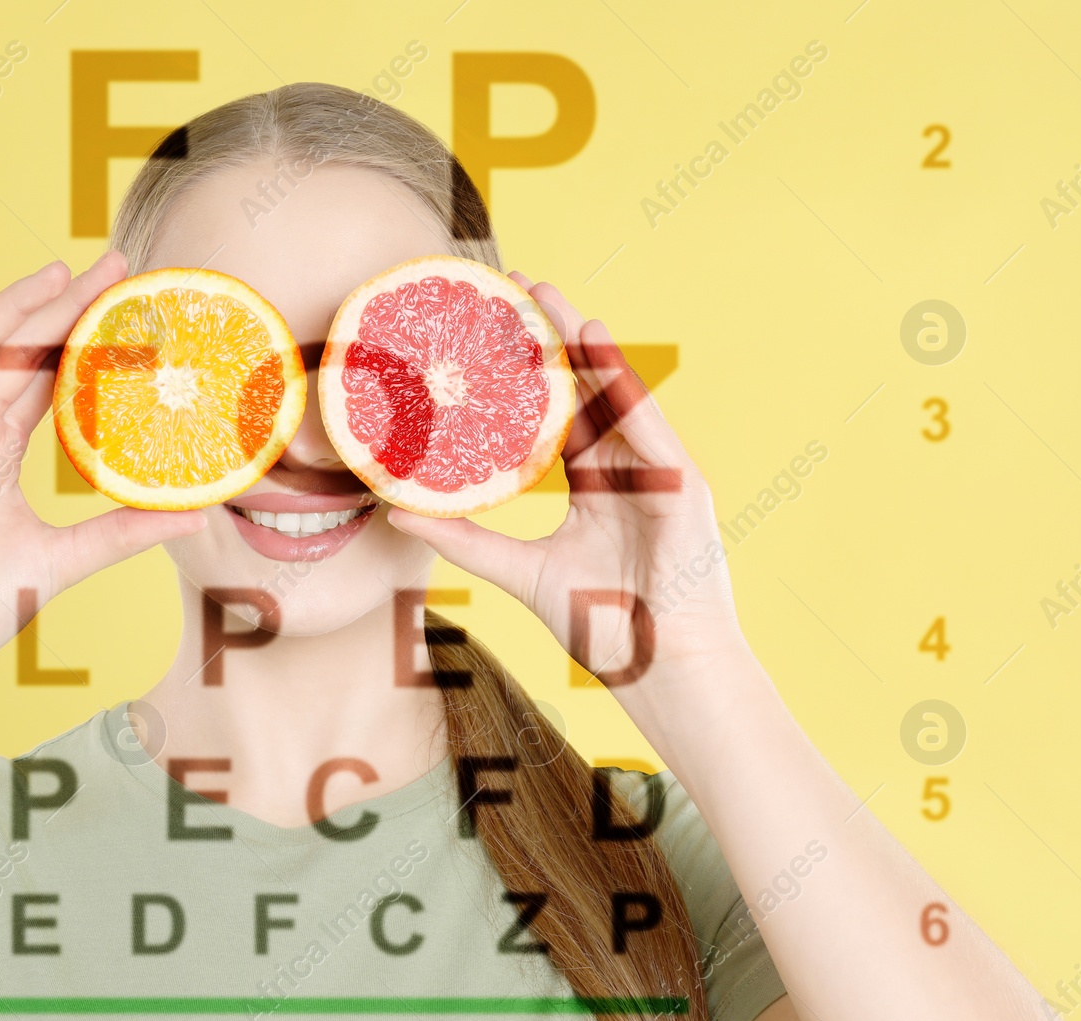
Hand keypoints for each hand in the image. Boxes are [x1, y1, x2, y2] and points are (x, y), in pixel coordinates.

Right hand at [0, 250, 204, 687]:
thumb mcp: (66, 558)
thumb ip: (124, 532)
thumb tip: (197, 516)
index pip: (43, 380)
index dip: (81, 340)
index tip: (128, 304)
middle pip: (18, 355)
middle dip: (62, 307)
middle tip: (114, 266)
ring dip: (18, 308)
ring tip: (63, 269)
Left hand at [387, 273, 745, 706]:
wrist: (663, 672)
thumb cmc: (606, 629)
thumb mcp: (522, 572)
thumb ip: (465, 540)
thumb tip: (396, 514)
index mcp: (596, 490)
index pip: (558, 418)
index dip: (527, 376)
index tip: (489, 332)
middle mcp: (628, 472)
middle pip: (587, 392)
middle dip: (552, 340)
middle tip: (513, 288)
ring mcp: (658, 474)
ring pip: (616, 393)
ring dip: (583, 343)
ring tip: (545, 297)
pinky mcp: (683, 483)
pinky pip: (647, 420)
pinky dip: (622, 381)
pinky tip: (595, 341)